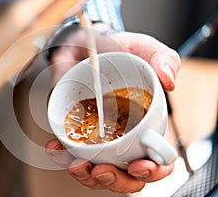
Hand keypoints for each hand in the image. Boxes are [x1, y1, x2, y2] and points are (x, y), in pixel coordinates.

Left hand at [46, 22, 179, 192]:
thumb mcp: (144, 49)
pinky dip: (63, 156)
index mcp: (149, 126)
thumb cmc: (120, 52)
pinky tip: (56, 148)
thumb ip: (163, 59)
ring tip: (75, 164)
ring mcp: (102, 139)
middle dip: (114, 180)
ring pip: (99, 171)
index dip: (153, 171)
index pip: (159, 161)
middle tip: (100, 170)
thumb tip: (170, 81)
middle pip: (127, 175)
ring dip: (86, 175)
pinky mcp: (80, 133)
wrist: (88, 46)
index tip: (137, 166)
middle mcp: (126, 138)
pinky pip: (73, 153)